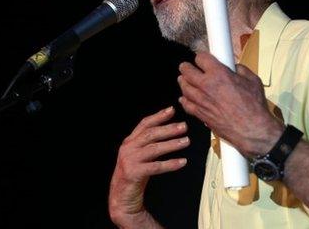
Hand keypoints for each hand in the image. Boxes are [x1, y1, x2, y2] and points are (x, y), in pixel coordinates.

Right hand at [108, 106, 188, 226]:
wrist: (122, 198)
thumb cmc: (134, 175)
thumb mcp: (139, 155)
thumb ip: (149, 143)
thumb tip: (169, 130)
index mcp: (129, 141)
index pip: (144, 124)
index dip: (158, 116)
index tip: (172, 110)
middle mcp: (128, 148)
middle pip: (151, 134)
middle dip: (168, 129)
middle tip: (184, 126)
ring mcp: (130, 160)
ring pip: (154, 149)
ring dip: (172, 144)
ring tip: (186, 141)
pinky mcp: (134, 173)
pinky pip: (156, 166)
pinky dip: (170, 164)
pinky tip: (182, 162)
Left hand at [177, 52, 282, 156]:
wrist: (252, 129)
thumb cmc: (254, 106)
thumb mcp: (253, 80)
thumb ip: (240, 70)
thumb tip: (234, 67)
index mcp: (219, 74)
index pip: (200, 58)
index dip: (201, 57)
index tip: (202, 59)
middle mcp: (206, 85)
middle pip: (186, 70)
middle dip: (187, 67)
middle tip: (188, 67)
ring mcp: (201, 100)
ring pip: (183, 86)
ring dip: (184, 81)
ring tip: (185, 80)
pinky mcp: (199, 114)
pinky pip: (185, 104)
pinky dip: (185, 99)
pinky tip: (186, 97)